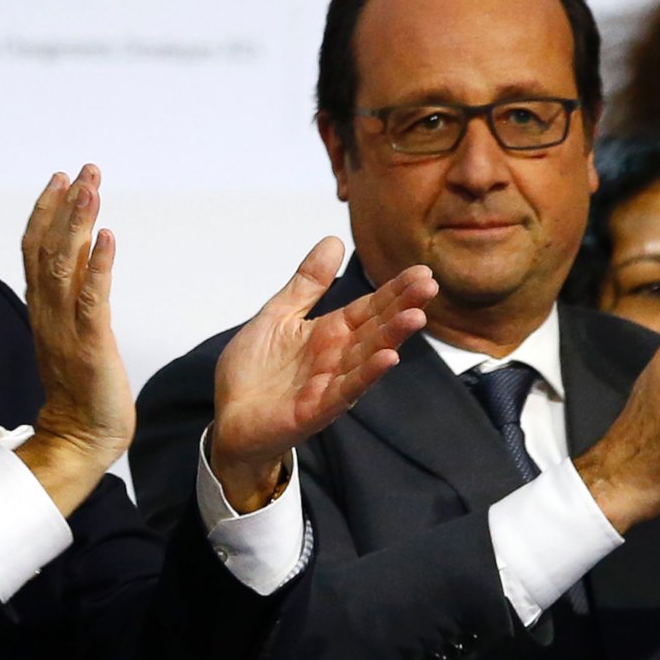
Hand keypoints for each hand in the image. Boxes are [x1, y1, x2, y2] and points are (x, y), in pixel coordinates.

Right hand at [11, 167, 133, 517]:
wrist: (80, 437)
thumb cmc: (82, 391)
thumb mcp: (74, 334)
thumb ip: (74, 299)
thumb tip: (86, 262)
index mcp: (43, 309)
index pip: (36, 250)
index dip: (46, 211)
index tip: (59, 178)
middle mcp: (49, 312)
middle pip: (48, 248)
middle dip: (65, 205)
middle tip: (84, 169)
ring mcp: (67, 328)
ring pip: (66, 265)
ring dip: (78, 223)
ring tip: (91, 188)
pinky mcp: (90, 345)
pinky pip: (92, 299)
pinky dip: (100, 266)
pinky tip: (109, 237)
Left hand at [207, 237, 433, 510]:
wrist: (229, 419)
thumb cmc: (253, 372)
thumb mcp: (278, 315)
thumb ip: (307, 284)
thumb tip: (333, 240)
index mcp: (330, 333)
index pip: (370, 307)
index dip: (394, 290)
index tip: (422, 271)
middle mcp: (337, 357)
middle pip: (376, 328)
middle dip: (403, 307)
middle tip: (430, 285)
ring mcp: (330, 383)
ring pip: (368, 357)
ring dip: (393, 338)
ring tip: (417, 316)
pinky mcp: (315, 409)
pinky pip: (345, 390)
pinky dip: (366, 375)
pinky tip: (387, 358)